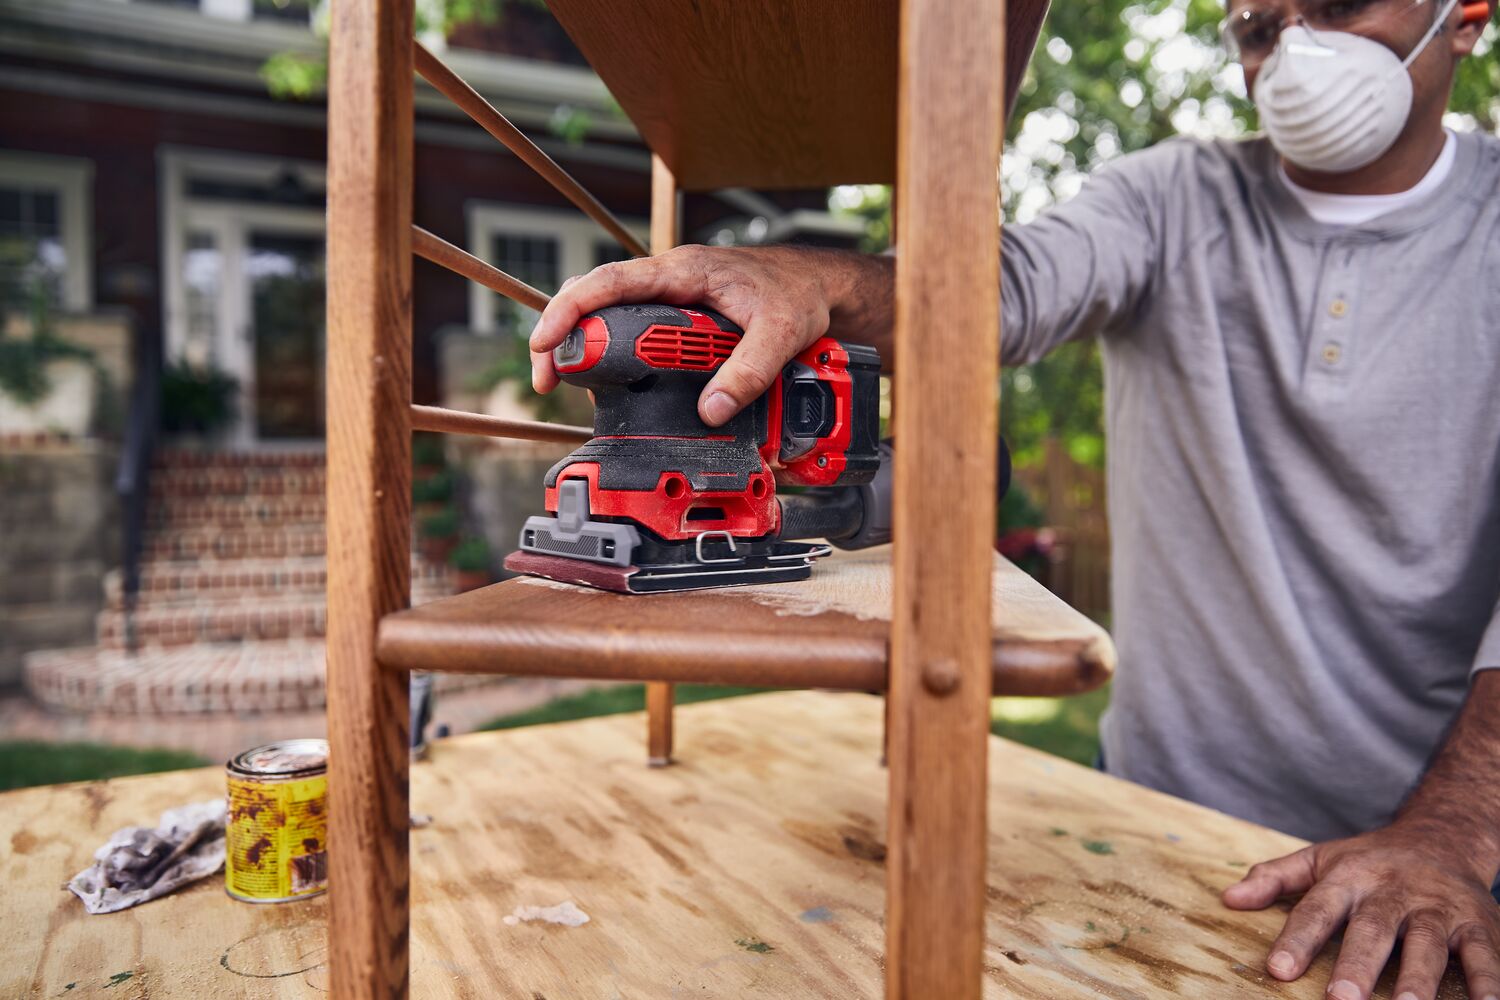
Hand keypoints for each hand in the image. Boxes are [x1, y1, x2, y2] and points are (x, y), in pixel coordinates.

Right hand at [527, 244, 890, 426]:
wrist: (816, 285)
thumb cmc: (797, 295)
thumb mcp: (780, 333)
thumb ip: (748, 372)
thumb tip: (711, 411)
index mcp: (683, 272)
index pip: (611, 281)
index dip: (571, 308)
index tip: (545, 341)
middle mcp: (668, 279)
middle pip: (596, 298)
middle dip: (562, 334)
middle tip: (546, 378)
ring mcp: (669, 296)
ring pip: (609, 313)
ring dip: (584, 346)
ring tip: (567, 385)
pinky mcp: (675, 314)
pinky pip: (631, 326)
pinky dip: (613, 352)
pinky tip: (610, 382)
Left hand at [1223, 820, 1499, 999]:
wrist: (1442, 836)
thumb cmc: (1370, 860)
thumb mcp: (1319, 860)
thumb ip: (1274, 878)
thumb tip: (1228, 899)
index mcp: (1349, 878)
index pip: (1317, 909)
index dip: (1296, 939)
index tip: (1278, 970)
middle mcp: (1392, 892)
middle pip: (1373, 930)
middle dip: (1357, 966)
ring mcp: (1436, 908)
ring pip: (1427, 944)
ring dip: (1418, 979)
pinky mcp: (1477, 922)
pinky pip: (1483, 954)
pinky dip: (1487, 980)